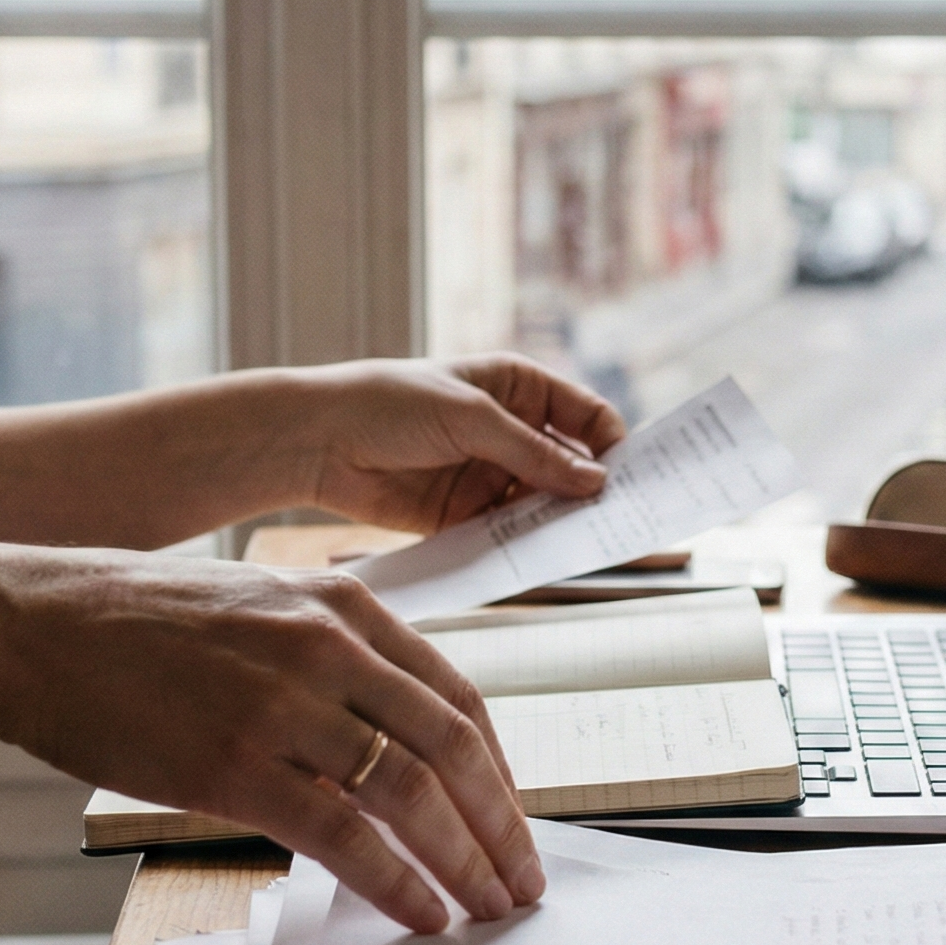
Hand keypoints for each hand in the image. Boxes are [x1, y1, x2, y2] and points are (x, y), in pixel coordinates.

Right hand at [0, 546, 541, 930]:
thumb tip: (390, 739)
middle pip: (452, 746)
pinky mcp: (235, 765)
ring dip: (463, 860)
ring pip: (410, 793)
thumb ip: (334, 659)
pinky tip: (420, 912)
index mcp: (347, 608)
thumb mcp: (266, 607)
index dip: (497, 769)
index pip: (457, 696)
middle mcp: (330, 649)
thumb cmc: (143, 624)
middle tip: (523, 881)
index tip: (512, 819)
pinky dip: (394, 881)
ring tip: (486, 909)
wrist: (35, 628)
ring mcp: (285, 706)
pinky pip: (342, 835)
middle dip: (501, 824)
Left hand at [299, 354, 625, 534]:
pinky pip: (507, 531)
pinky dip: (524, 543)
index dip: (611, 445)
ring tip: (580, 543)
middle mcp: (510, 431)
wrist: (315, 441)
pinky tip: (539, 556)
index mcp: (518, 388)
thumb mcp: (471, 418)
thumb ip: (533, 452)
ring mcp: (488, 473)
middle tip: (617, 519)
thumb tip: (595, 482)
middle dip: (592, 490)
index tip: (630, 477)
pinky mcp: (464, 514)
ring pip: (542, 503)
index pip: (586, 417)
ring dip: (559, 521)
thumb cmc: (389, 403)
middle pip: (571, 465)